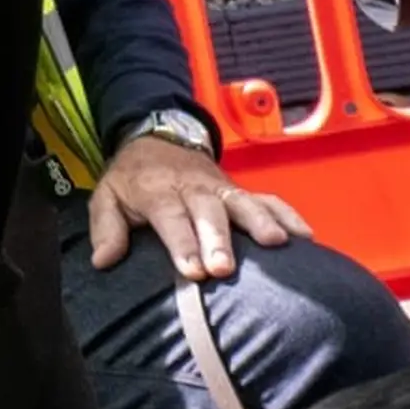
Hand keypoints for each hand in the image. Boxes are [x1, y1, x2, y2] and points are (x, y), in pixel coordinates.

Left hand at [88, 133, 308, 280]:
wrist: (157, 137)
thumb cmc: (132, 178)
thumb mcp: (107, 196)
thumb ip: (106, 227)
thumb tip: (104, 260)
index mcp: (158, 190)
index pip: (171, 217)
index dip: (183, 243)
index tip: (193, 271)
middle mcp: (193, 187)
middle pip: (209, 211)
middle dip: (219, 238)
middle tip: (225, 268)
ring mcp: (220, 188)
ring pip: (243, 201)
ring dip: (260, 221)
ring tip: (276, 244)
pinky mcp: (239, 191)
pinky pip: (268, 199)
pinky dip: (287, 214)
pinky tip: (305, 237)